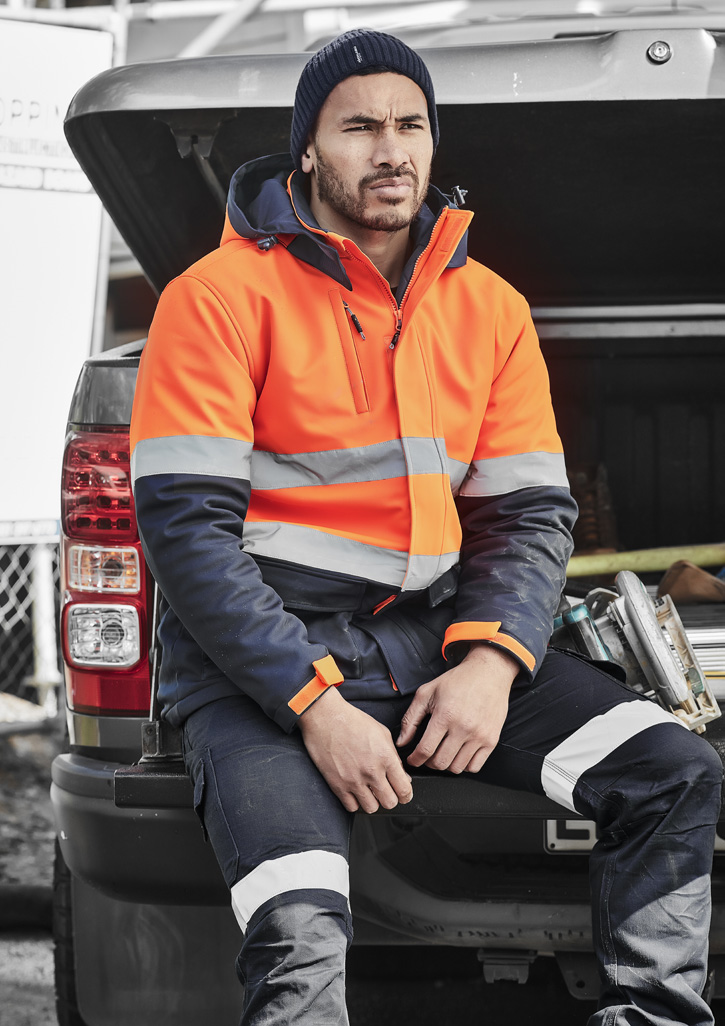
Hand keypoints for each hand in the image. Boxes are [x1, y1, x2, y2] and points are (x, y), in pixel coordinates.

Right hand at [298, 687, 412, 813]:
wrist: (325, 717)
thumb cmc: (352, 721)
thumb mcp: (382, 732)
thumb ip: (393, 756)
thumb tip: (401, 775)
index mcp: (385, 757)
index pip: (404, 789)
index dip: (406, 795)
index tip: (404, 794)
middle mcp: (371, 772)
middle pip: (390, 802)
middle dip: (391, 798)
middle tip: (386, 791)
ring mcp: (353, 780)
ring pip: (372, 808)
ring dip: (373, 801)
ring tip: (369, 791)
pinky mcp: (337, 785)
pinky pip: (351, 807)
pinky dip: (355, 802)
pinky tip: (355, 791)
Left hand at [396, 645, 517, 773]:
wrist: (488, 673)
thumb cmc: (457, 681)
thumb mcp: (427, 692)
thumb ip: (411, 718)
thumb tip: (402, 742)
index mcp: (445, 715)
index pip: (425, 750)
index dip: (415, 760)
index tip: (413, 760)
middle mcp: (463, 727)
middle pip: (441, 763)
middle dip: (429, 762)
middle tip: (427, 755)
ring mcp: (479, 735)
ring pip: (457, 768)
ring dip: (446, 764)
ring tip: (443, 752)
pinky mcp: (492, 740)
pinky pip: (474, 767)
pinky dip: (464, 765)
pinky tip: (459, 753)